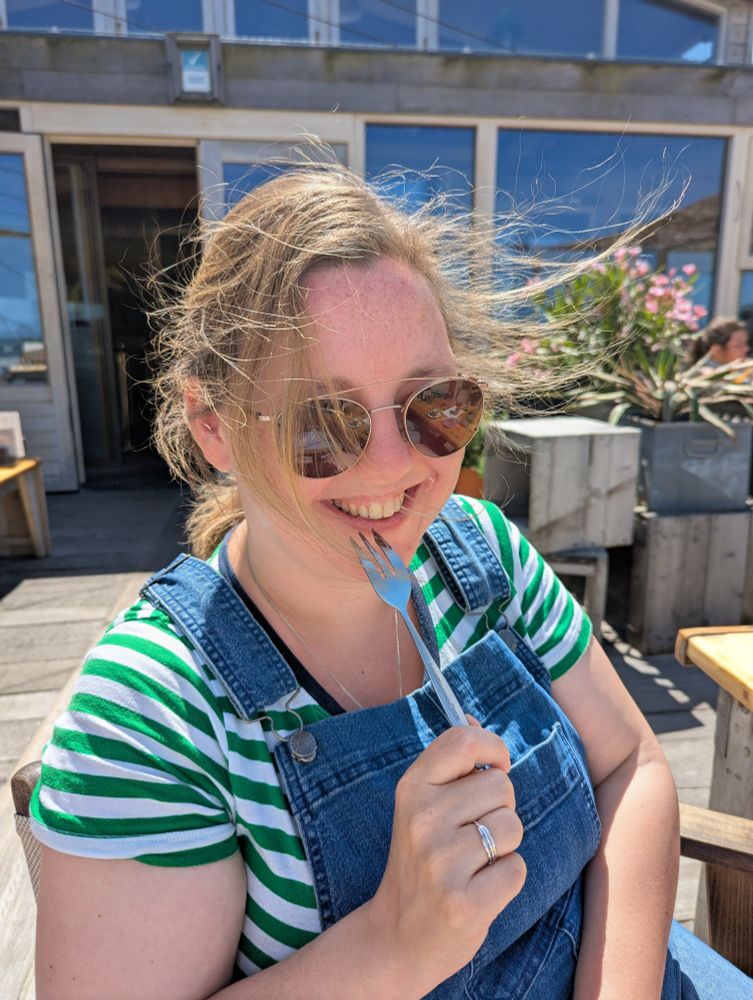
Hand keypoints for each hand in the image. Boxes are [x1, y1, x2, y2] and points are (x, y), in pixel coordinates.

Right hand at [369, 722, 525, 995]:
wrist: (398, 935)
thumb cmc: (421, 861)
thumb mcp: (421, 805)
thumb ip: (450, 764)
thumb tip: (473, 719)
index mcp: (412, 787)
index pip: (465, 740)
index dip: (494, 749)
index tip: (496, 768)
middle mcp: (422, 818)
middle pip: (501, 786)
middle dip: (501, 808)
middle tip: (474, 833)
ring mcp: (441, 861)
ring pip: (513, 827)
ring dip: (505, 846)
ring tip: (475, 862)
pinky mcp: (464, 901)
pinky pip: (517, 869)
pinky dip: (507, 879)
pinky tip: (479, 888)